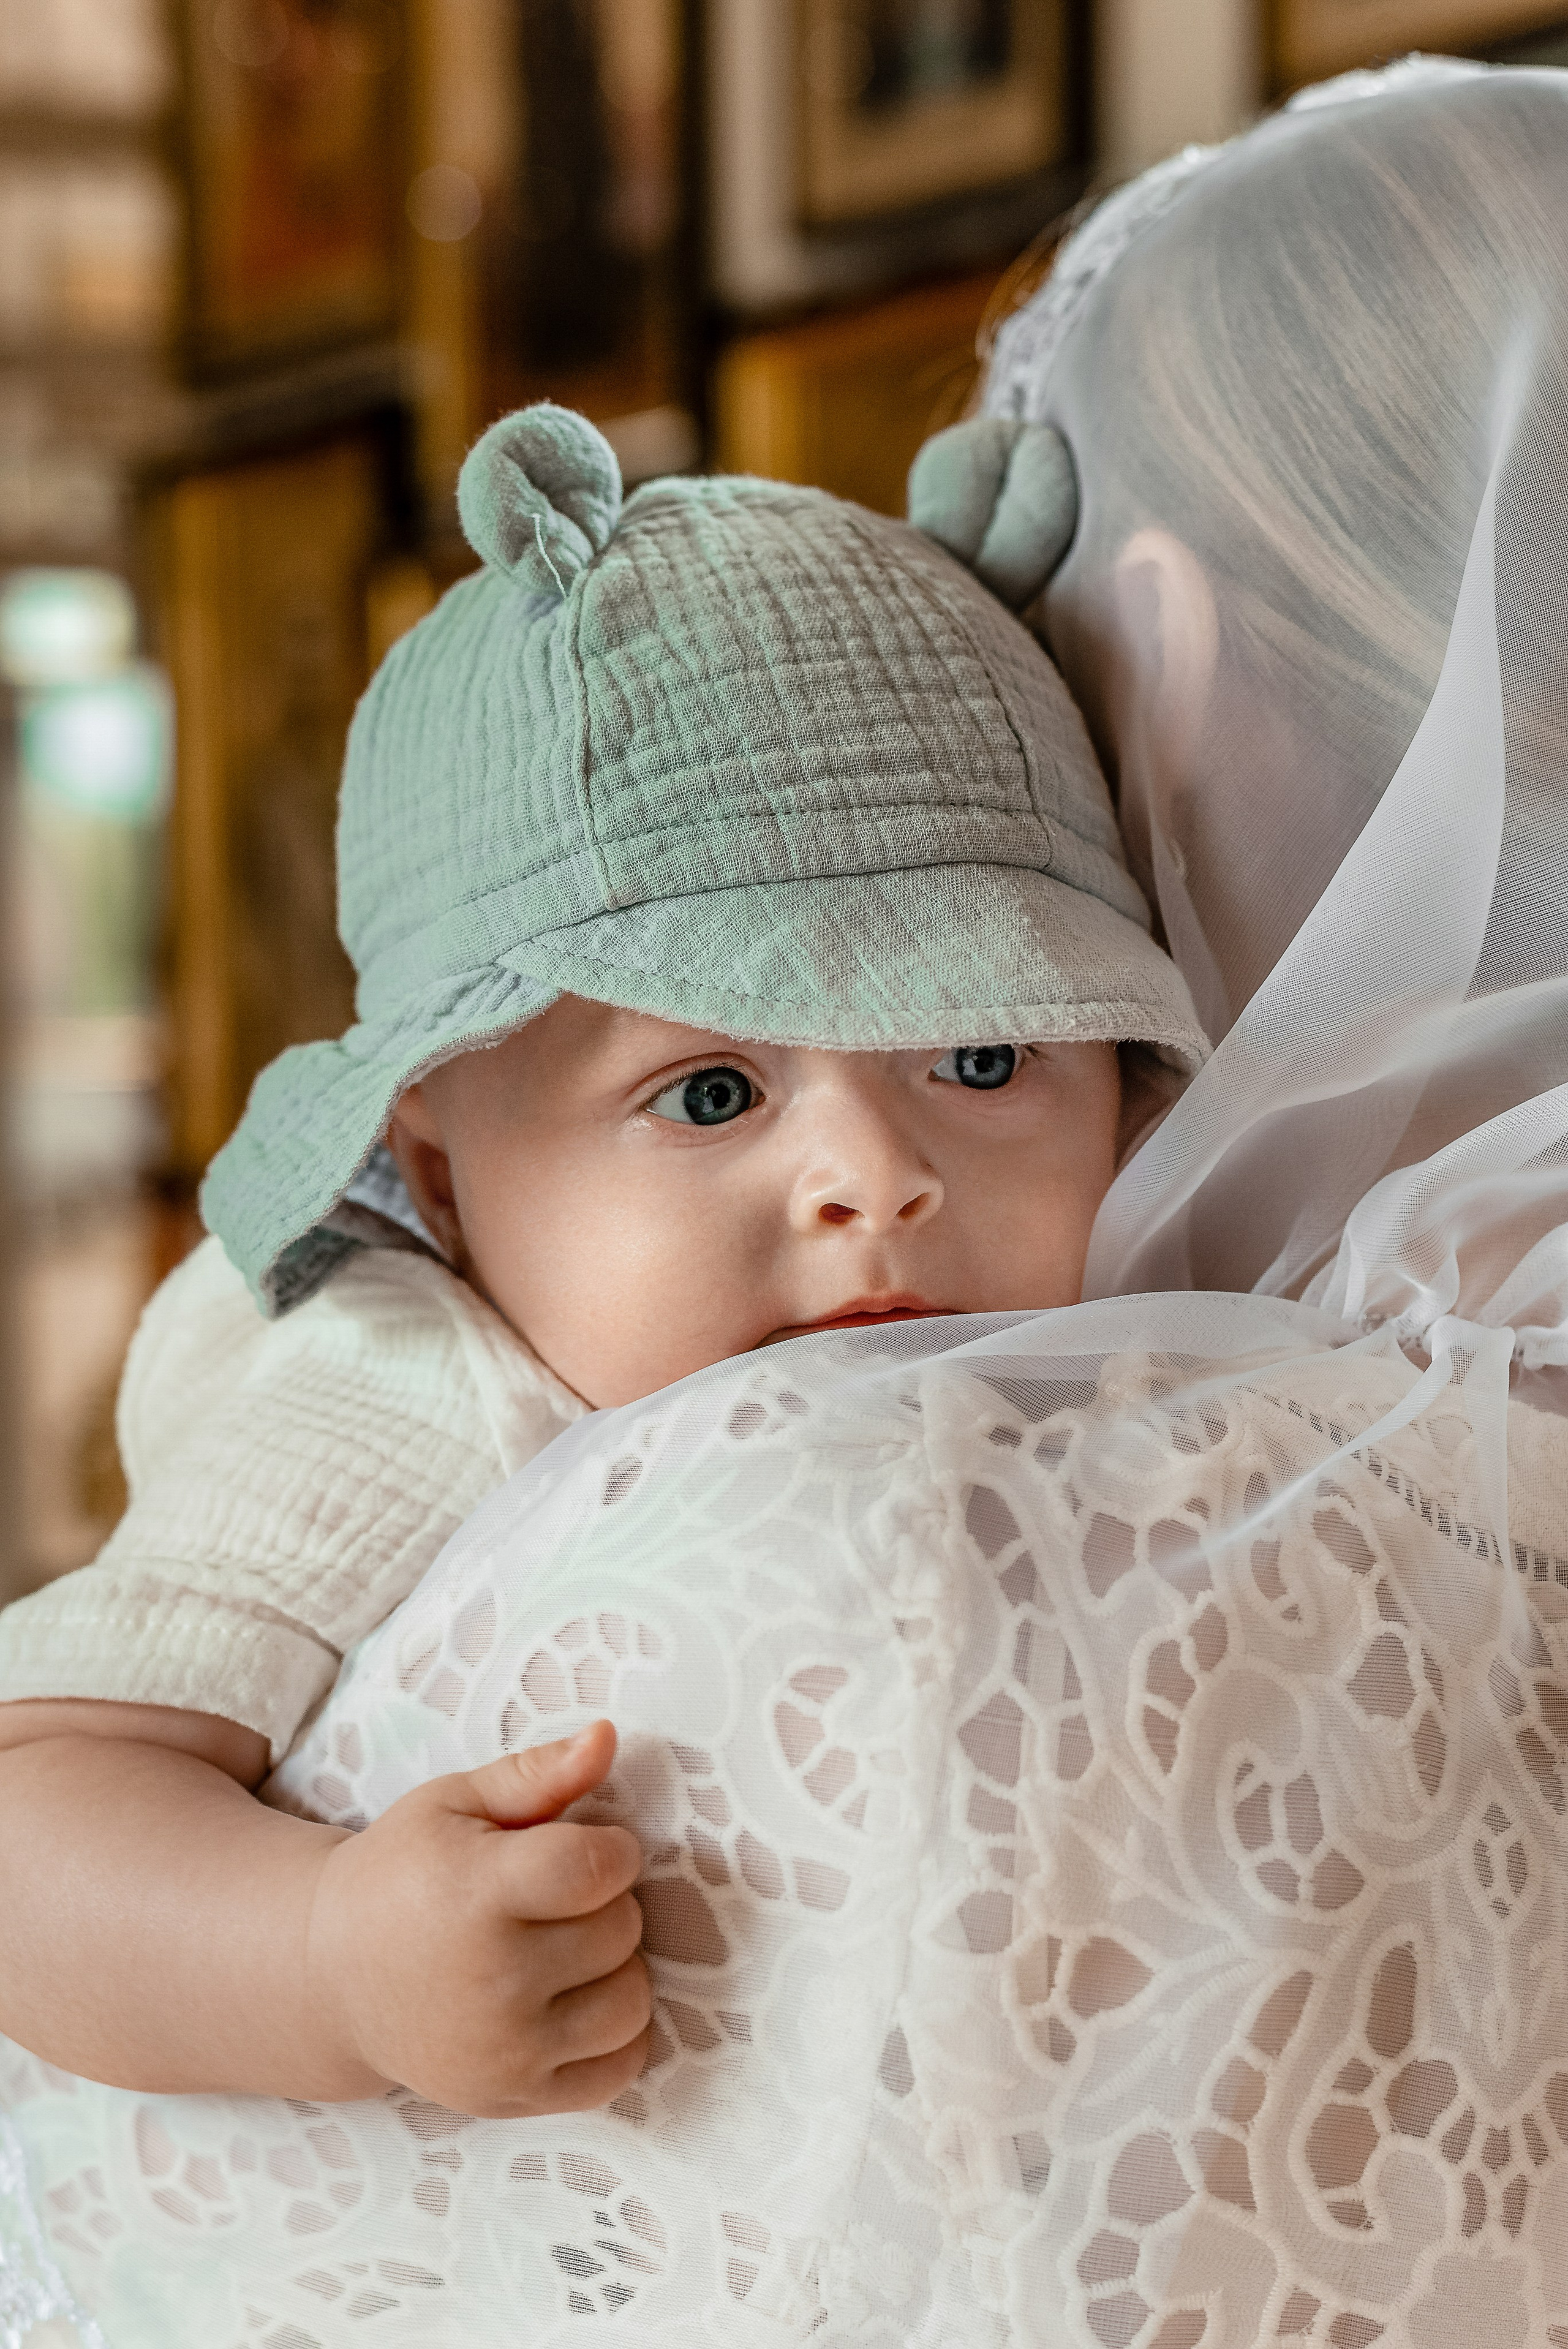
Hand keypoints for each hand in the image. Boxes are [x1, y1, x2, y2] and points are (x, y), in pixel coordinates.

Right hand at [306, 1720, 648, 2116]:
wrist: (332, 1976)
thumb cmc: (404, 1874)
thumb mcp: (456, 1803)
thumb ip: (538, 1772)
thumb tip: (608, 1736)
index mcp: (474, 1894)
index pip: (599, 1865)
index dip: (609, 1847)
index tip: (582, 1848)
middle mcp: (491, 1982)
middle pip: (621, 1928)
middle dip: (604, 1903)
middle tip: (552, 1900)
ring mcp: (503, 2052)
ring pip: (632, 2000)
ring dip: (615, 1968)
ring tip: (564, 1949)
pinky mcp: (512, 2099)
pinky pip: (622, 2066)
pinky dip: (615, 2033)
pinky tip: (572, 2002)